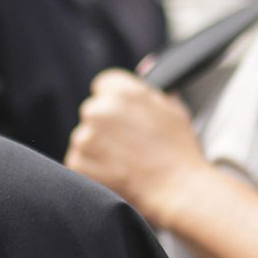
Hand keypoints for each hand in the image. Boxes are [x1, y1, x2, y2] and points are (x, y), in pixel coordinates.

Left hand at [66, 69, 210, 227]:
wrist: (178, 190)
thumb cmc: (180, 151)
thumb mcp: (174, 109)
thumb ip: (150, 89)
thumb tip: (144, 67)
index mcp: (121, 92)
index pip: (104, 85)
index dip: (115, 101)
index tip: (125, 118)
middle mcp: (99, 110)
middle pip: (93, 111)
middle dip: (106, 125)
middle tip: (129, 145)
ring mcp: (85, 137)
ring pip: (85, 137)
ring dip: (98, 148)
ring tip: (126, 162)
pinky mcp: (77, 162)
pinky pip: (79, 161)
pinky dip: (93, 169)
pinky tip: (116, 175)